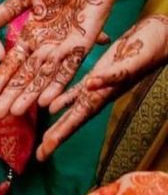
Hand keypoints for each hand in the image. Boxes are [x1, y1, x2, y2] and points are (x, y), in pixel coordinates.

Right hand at [0, 0, 130, 117]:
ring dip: (29, 97)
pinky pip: (66, 73)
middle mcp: (43, 51)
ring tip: (16, 113)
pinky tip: (45, 102)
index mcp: (30, 39)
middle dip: (10, 96)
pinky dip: (55, 87)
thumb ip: (6, 11)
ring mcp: (61, 53)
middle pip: (24, 78)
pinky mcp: (80, 51)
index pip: (11, 65)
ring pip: (41, 80)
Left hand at [39, 15, 167, 158]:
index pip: (76, 121)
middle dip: (55, 138)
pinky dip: (63, 98)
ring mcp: (96, 86)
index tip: (45, 152)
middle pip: (71, 121)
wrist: (160, 37)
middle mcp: (97, 96)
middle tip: (39, 156)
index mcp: (102, 97)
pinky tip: (50, 106)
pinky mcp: (97, 73)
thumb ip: (110, 76)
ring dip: (57, 124)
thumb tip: (89, 84)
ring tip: (44, 140)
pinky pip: (75, 90)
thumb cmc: (150, 49)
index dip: (59, 136)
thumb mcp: (129, 63)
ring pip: (71, 109)